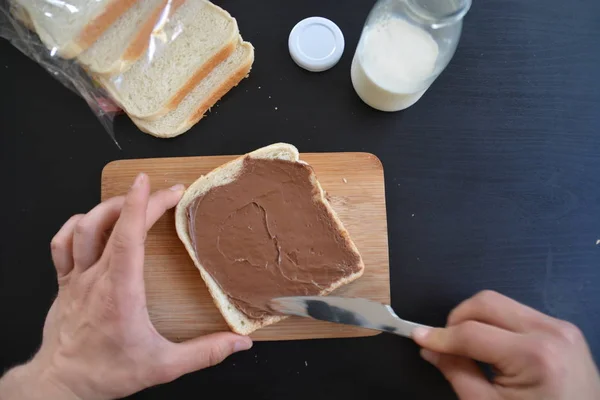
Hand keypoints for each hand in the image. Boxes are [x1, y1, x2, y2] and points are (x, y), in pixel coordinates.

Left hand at [0, 173, 251, 399]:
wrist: (62, 385)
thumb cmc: (108, 373)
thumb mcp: (164, 366)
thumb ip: (206, 352)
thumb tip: (240, 343)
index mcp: (121, 292)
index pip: (129, 237)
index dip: (141, 205)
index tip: (155, 185)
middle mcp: (95, 278)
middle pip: (112, 224)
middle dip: (139, 200)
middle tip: (166, 193)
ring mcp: (76, 278)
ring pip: (83, 227)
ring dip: (109, 207)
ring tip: (131, 201)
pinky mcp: (64, 283)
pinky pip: (61, 244)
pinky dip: (75, 224)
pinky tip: (89, 221)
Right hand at [413, 290, 599, 399]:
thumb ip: (456, 372)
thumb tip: (428, 347)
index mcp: (534, 355)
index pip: (472, 332)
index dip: (439, 335)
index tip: (415, 336)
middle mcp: (551, 331)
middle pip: (487, 303)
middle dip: (458, 319)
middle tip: (445, 343)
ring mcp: (562, 328)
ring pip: (502, 304)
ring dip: (478, 320)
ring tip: (469, 347)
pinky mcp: (565, 330)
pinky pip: (519, 314)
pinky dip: (498, 325)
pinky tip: (493, 348)